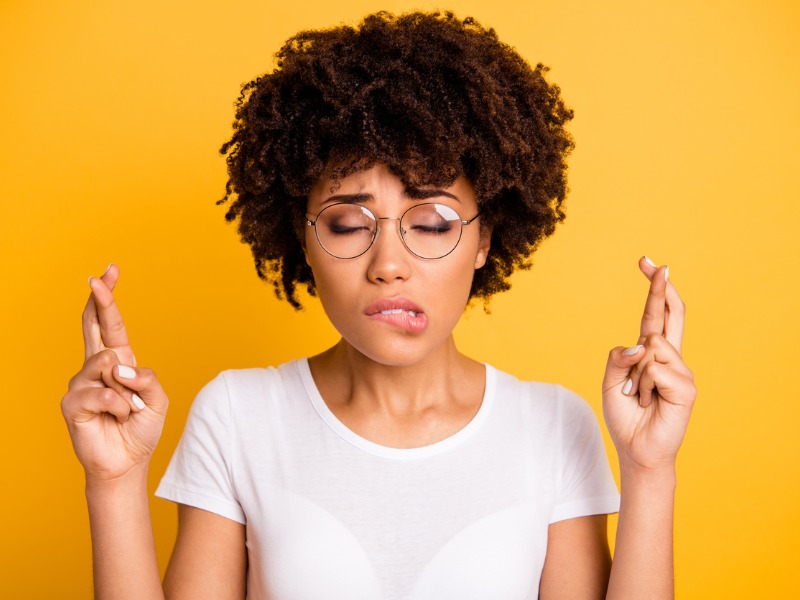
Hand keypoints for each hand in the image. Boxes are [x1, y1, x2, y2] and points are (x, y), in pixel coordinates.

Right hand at [61, 264, 167, 480]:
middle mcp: (96, 367)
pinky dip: (120, 406)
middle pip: (93, 325)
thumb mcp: (158, 400)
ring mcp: (81, 383)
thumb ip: (147, 378)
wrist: (127, 461)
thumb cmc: (140, 428)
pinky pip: (104, 392)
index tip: (109, 271)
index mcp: (118, 361)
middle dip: (99, 299)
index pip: (111, 324)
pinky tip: (117, 418)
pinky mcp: (72, 402)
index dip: (108, 298)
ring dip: (128, 390)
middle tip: (98, 276)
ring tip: (128, 409)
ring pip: (107, 363)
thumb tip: (119, 367)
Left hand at [602, 257, 695, 471]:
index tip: (649, 263)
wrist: (636, 448)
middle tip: (659, 264)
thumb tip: (643, 344)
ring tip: (637, 396)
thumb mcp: (609, 381)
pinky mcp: (686, 387)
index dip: (654, 289)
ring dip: (634, 374)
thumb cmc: (624, 414)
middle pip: (670, 315)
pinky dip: (642, 387)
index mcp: (651, 352)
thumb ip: (619, 357)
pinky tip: (648, 402)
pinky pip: (654, 369)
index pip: (655, 315)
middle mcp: (669, 357)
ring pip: (651, 346)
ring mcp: (680, 370)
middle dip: (661, 288)